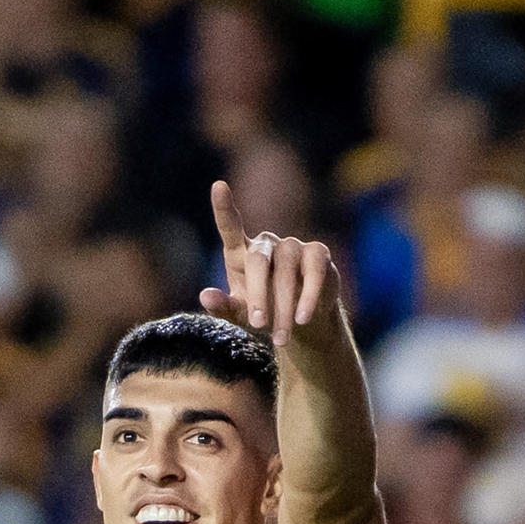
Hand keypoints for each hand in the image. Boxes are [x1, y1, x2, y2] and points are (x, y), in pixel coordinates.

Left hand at [200, 181, 338, 348]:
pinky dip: (308, 297)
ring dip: (284, 307)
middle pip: (259, 261)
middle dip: (258, 295)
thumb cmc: (263, 314)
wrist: (300, 324)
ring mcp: (293, 245)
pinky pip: (313, 273)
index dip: (225, 207)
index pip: (230, 226)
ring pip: (286, 272)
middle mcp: (266, 243)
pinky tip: (303, 318)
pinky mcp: (318, 254)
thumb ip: (223, 307)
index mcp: (241, 252)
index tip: (218, 186)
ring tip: (282, 337)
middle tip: (258, 324)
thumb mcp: (239, 315)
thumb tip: (206, 295)